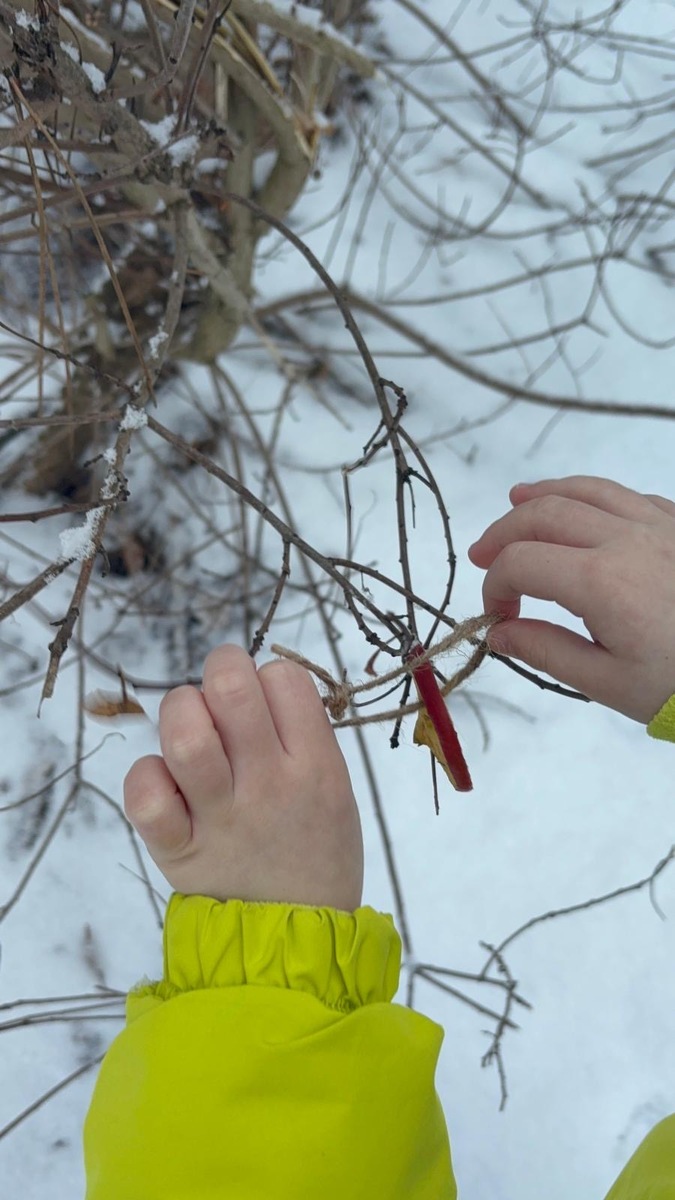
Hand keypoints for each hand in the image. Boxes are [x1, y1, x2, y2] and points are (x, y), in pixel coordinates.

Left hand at [123, 644, 363, 910]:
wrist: (299, 946)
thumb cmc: (316, 853)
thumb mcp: (336, 790)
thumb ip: (302, 736)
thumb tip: (255, 682)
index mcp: (316, 766)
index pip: (283, 677)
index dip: (266, 678)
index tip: (265, 705)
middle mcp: (269, 783)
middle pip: (229, 686)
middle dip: (219, 672)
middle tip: (221, 703)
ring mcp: (221, 815)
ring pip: (185, 731)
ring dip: (181, 715)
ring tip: (193, 737)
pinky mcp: (179, 848)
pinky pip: (144, 792)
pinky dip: (146, 777)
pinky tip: (167, 787)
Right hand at [468, 476, 674, 724]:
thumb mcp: (609, 682)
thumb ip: (546, 652)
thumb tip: (500, 633)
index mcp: (601, 582)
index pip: (520, 563)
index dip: (494, 586)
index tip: (497, 617)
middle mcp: (625, 540)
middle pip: (544, 513)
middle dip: (503, 532)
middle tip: (483, 556)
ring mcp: (657, 525)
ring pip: (587, 489)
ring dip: (544, 495)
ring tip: (517, 499)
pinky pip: (626, 495)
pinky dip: (591, 496)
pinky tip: (582, 510)